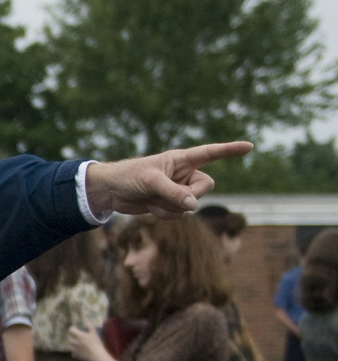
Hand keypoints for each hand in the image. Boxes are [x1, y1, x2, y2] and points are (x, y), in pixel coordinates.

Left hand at [69, 323, 107, 360]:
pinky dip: (75, 351)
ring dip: (73, 344)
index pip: (71, 330)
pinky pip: (73, 353)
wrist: (96, 355)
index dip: (72, 328)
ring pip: (70, 346)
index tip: (75, 327)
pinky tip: (79, 351)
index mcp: (79, 336)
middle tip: (77, 336)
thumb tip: (87, 321)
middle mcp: (75, 342)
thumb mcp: (94, 333)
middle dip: (72, 336)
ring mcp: (75, 349)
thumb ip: (90, 326)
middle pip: (70, 338)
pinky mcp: (76, 355)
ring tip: (78, 343)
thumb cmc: (96, 343)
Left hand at [85, 142, 251, 219]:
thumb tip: (193, 206)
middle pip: (205, 187)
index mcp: (182, 159)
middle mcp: (184, 174)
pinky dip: (166, 214)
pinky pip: (179, 214)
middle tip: (167, 195)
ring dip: (172, 207)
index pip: (211, 153)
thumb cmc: (129, 177)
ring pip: (191, 205)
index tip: (249, 146)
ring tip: (152, 199)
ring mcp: (178, 190)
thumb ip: (174, 193)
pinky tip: (151, 207)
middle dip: (189, 196)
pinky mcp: (170, 204)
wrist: (110, 192)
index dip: (230, 150)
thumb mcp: (151, 183)